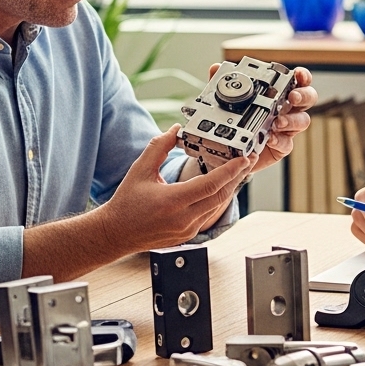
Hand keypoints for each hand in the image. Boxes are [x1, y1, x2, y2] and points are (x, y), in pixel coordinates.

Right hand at [104, 124, 253, 250]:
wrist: (116, 233)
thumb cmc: (126, 203)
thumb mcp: (140, 170)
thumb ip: (159, 147)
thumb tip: (175, 130)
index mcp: (172, 201)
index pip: (211, 185)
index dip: (231, 170)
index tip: (244, 159)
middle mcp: (183, 219)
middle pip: (221, 196)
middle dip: (237, 177)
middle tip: (248, 161)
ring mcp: (188, 230)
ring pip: (217, 206)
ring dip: (228, 188)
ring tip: (238, 171)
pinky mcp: (188, 235)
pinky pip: (209, 214)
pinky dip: (217, 199)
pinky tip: (220, 187)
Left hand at [206, 64, 317, 173]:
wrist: (228, 150)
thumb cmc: (233, 121)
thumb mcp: (224, 101)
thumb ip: (221, 85)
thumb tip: (215, 68)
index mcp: (278, 93)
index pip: (296, 81)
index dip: (302, 76)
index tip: (298, 74)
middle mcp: (286, 109)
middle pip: (308, 98)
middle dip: (303, 95)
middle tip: (292, 97)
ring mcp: (286, 128)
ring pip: (302, 121)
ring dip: (292, 119)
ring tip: (278, 121)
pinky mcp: (281, 146)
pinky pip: (287, 143)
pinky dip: (280, 140)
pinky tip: (271, 138)